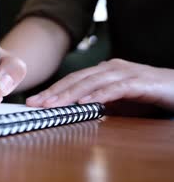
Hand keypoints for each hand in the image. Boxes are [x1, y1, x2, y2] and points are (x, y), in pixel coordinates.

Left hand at [26, 58, 173, 110]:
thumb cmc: (149, 96)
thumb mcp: (117, 102)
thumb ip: (97, 104)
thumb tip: (74, 113)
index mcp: (103, 71)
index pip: (72, 80)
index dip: (52, 90)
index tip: (33, 102)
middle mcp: (111, 68)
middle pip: (76, 79)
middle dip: (53, 92)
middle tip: (35, 103)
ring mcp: (125, 73)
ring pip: (91, 82)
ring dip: (69, 94)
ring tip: (52, 104)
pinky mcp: (139, 82)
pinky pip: (116, 89)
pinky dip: (99, 96)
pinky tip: (85, 103)